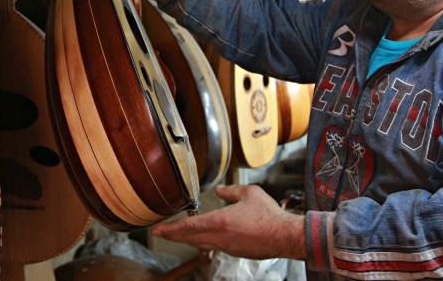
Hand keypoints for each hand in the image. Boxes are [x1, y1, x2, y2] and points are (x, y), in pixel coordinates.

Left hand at [151, 185, 305, 259]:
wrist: (284, 236)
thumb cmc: (268, 215)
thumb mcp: (249, 194)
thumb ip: (231, 191)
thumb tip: (219, 191)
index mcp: (220, 222)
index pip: (189, 226)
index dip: (171, 228)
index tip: (158, 230)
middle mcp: (220, 238)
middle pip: (190, 238)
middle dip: (174, 236)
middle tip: (161, 234)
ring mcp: (227, 247)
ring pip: (201, 244)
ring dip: (188, 239)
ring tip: (178, 235)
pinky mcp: (235, 252)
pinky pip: (214, 247)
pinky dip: (203, 242)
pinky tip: (203, 239)